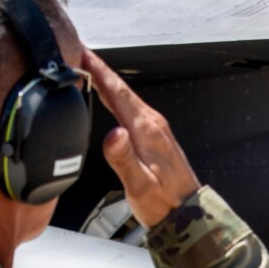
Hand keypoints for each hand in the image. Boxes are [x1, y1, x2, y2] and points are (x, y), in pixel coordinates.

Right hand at [81, 48, 199, 227]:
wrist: (188, 215)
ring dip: (108, 82)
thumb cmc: (164, 204)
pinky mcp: (156, 138)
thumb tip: (112, 134)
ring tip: (89, 71)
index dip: (99, 71)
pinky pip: (132, 109)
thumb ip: (124, 159)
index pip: (118, 93)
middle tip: (79, 53)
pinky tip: (111, 100)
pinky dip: (117, 98)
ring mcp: (156, 130)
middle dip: (100, 70)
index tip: (82, 53)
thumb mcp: (139, 185)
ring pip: (127, 98)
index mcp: (147, 131)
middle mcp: (153, 125)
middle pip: (122, 90)